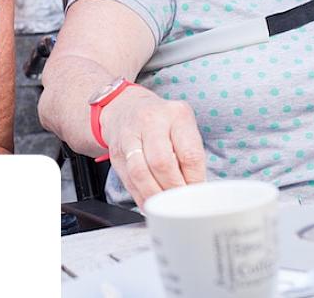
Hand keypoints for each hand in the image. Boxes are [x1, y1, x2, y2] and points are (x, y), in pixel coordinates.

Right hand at [99, 88, 206, 205]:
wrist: (126, 107)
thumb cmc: (162, 120)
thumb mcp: (182, 125)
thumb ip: (190, 153)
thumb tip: (197, 188)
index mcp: (176, 114)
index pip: (189, 153)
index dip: (194, 180)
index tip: (197, 193)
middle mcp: (150, 122)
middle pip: (162, 163)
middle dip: (173, 189)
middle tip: (182, 202)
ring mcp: (129, 136)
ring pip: (140, 173)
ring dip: (155, 195)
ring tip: (166, 206)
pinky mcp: (116, 153)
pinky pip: (128, 181)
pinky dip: (141, 197)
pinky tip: (151, 204)